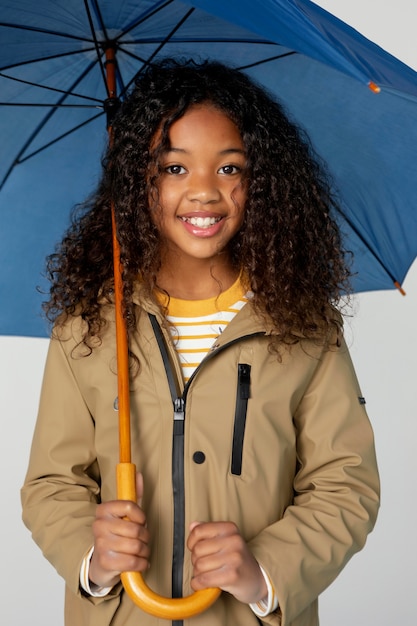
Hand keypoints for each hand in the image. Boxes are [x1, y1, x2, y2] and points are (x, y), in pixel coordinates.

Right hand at [89, 472, 149, 588]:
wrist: (101, 563)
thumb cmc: (117, 535)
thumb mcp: (124, 514)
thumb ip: (133, 494)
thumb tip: (139, 475)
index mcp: (104, 510)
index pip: (129, 506)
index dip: (141, 516)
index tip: (141, 521)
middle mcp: (99, 525)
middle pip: (135, 529)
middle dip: (145, 537)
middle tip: (143, 540)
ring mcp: (101, 544)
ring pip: (136, 546)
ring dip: (145, 551)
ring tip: (141, 551)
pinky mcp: (105, 562)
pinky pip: (133, 562)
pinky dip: (142, 563)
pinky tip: (140, 561)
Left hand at [187, 521, 266, 604]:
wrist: (257, 578)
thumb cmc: (237, 558)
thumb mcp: (226, 539)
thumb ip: (208, 531)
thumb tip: (192, 525)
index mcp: (230, 528)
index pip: (198, 531)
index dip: (191, 542)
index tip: (194, 548)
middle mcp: (233, 540)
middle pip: (197, 550)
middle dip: (195, 560)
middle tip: (204, 565)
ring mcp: (234, 558)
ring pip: (199, 566)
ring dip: (198, 574)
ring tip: (206, 574)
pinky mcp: (233, 575)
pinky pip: (204, 579)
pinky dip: (198, 584)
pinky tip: (201, 584)